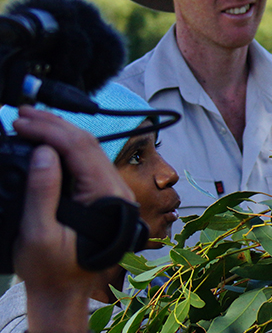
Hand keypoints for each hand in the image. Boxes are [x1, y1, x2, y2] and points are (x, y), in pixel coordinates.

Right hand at [11, 106, 134, 332]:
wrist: (63, 292)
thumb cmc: (52, 270)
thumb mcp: (39, 233)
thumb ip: (42, 192)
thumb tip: (43, 152)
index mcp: (108, 195)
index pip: (81, 148)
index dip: (50, 130)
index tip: (22, 121)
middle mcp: (116, 188)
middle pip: (86, 143)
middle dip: (54, 124)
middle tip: (22, 113)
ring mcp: (110, 190)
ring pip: (86, 149)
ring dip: (58, 132)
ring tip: (30, 120)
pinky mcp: (100, 193)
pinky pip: (83, 161)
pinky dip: (62, 147)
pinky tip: (45, 140)